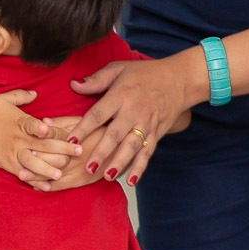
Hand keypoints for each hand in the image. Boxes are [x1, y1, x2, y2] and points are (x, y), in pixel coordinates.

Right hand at [0, 90, 81, 183]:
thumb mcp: (4, 99)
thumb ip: (22, 96)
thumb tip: (36, 93)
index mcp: (22, 123)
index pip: (41, 127)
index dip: (55, 130)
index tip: (68, 133)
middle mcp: (20, 139)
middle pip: (45, 145)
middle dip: (64, 149)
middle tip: (79, 151)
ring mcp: (14, 153)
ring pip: (34, 163)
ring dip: (48, 169)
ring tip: (61, 173)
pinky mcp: (7, 164)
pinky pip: (23, 174)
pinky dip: (34, 180)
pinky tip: (45, 186)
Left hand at [68, 57, 191, 185]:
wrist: (178, 79)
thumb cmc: (145, 73)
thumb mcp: (119, 69)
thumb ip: (96, 80)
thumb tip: (73, 85)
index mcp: (121, 94)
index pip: (99, 113)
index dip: (84, 128)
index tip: (70, 142)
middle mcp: (134, 111)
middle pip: (115, 134)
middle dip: (102, 152)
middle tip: (88, 167)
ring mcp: (147, 124)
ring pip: (132, 146)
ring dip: (120, 162)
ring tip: (107, 176)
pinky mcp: (157, 133)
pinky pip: (148, 152)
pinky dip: (140, 167)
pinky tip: (131, 181)